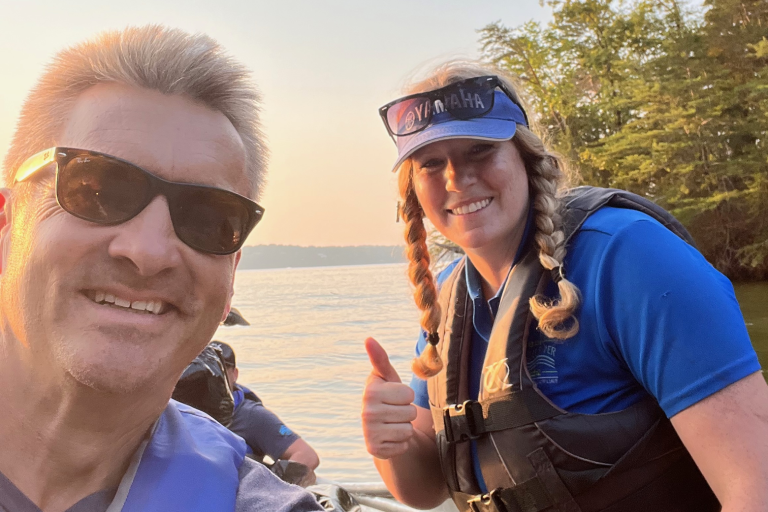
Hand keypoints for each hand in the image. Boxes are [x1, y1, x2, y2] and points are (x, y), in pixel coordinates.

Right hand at [362, 337, 417, 458]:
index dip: (407, 396)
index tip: (396, 397)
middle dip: (407, 412)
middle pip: (410, 412)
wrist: (383, 429)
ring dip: (405, 428)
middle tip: (396, 412)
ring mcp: (369, 432)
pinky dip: (401, 443)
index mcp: (370, 391)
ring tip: (394, 424)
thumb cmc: (388, 397)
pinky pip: (403, 444)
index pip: (408, 394)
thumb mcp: (388, 378)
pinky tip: (391, 437)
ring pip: (407, 429)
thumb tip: (368, 339)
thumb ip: (380, 359)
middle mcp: (367, 411)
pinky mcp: (375, 449)